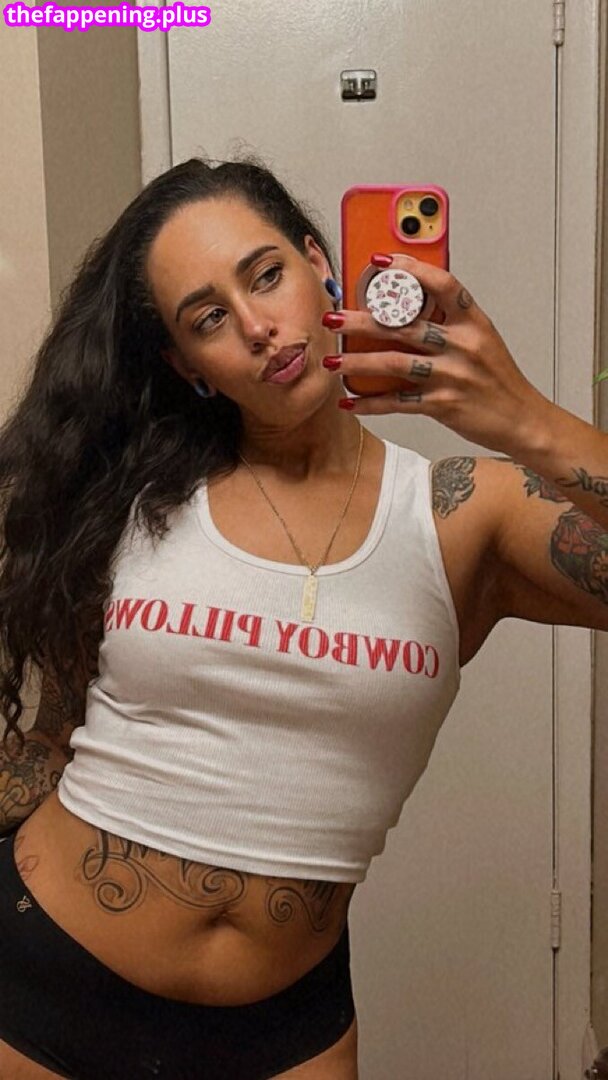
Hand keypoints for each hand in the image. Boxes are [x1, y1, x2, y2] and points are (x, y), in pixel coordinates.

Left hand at [324, 254, 553, 456]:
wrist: (521, 420)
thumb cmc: (497, 380)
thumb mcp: (483, 340)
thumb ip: (450, 323)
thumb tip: (407, 308)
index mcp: (474, 322)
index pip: (442, 284)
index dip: (410, 269)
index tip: (380, 261)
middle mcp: (463, 345)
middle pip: (403, 325)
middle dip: (361, 321)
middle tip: (333, 318)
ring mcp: (453, 375)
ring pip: (394, 362)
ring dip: (358, 363)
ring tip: (332, 362)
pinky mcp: (444, 404)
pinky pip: (399, 402)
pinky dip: (371, 403)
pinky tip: (350, 401)